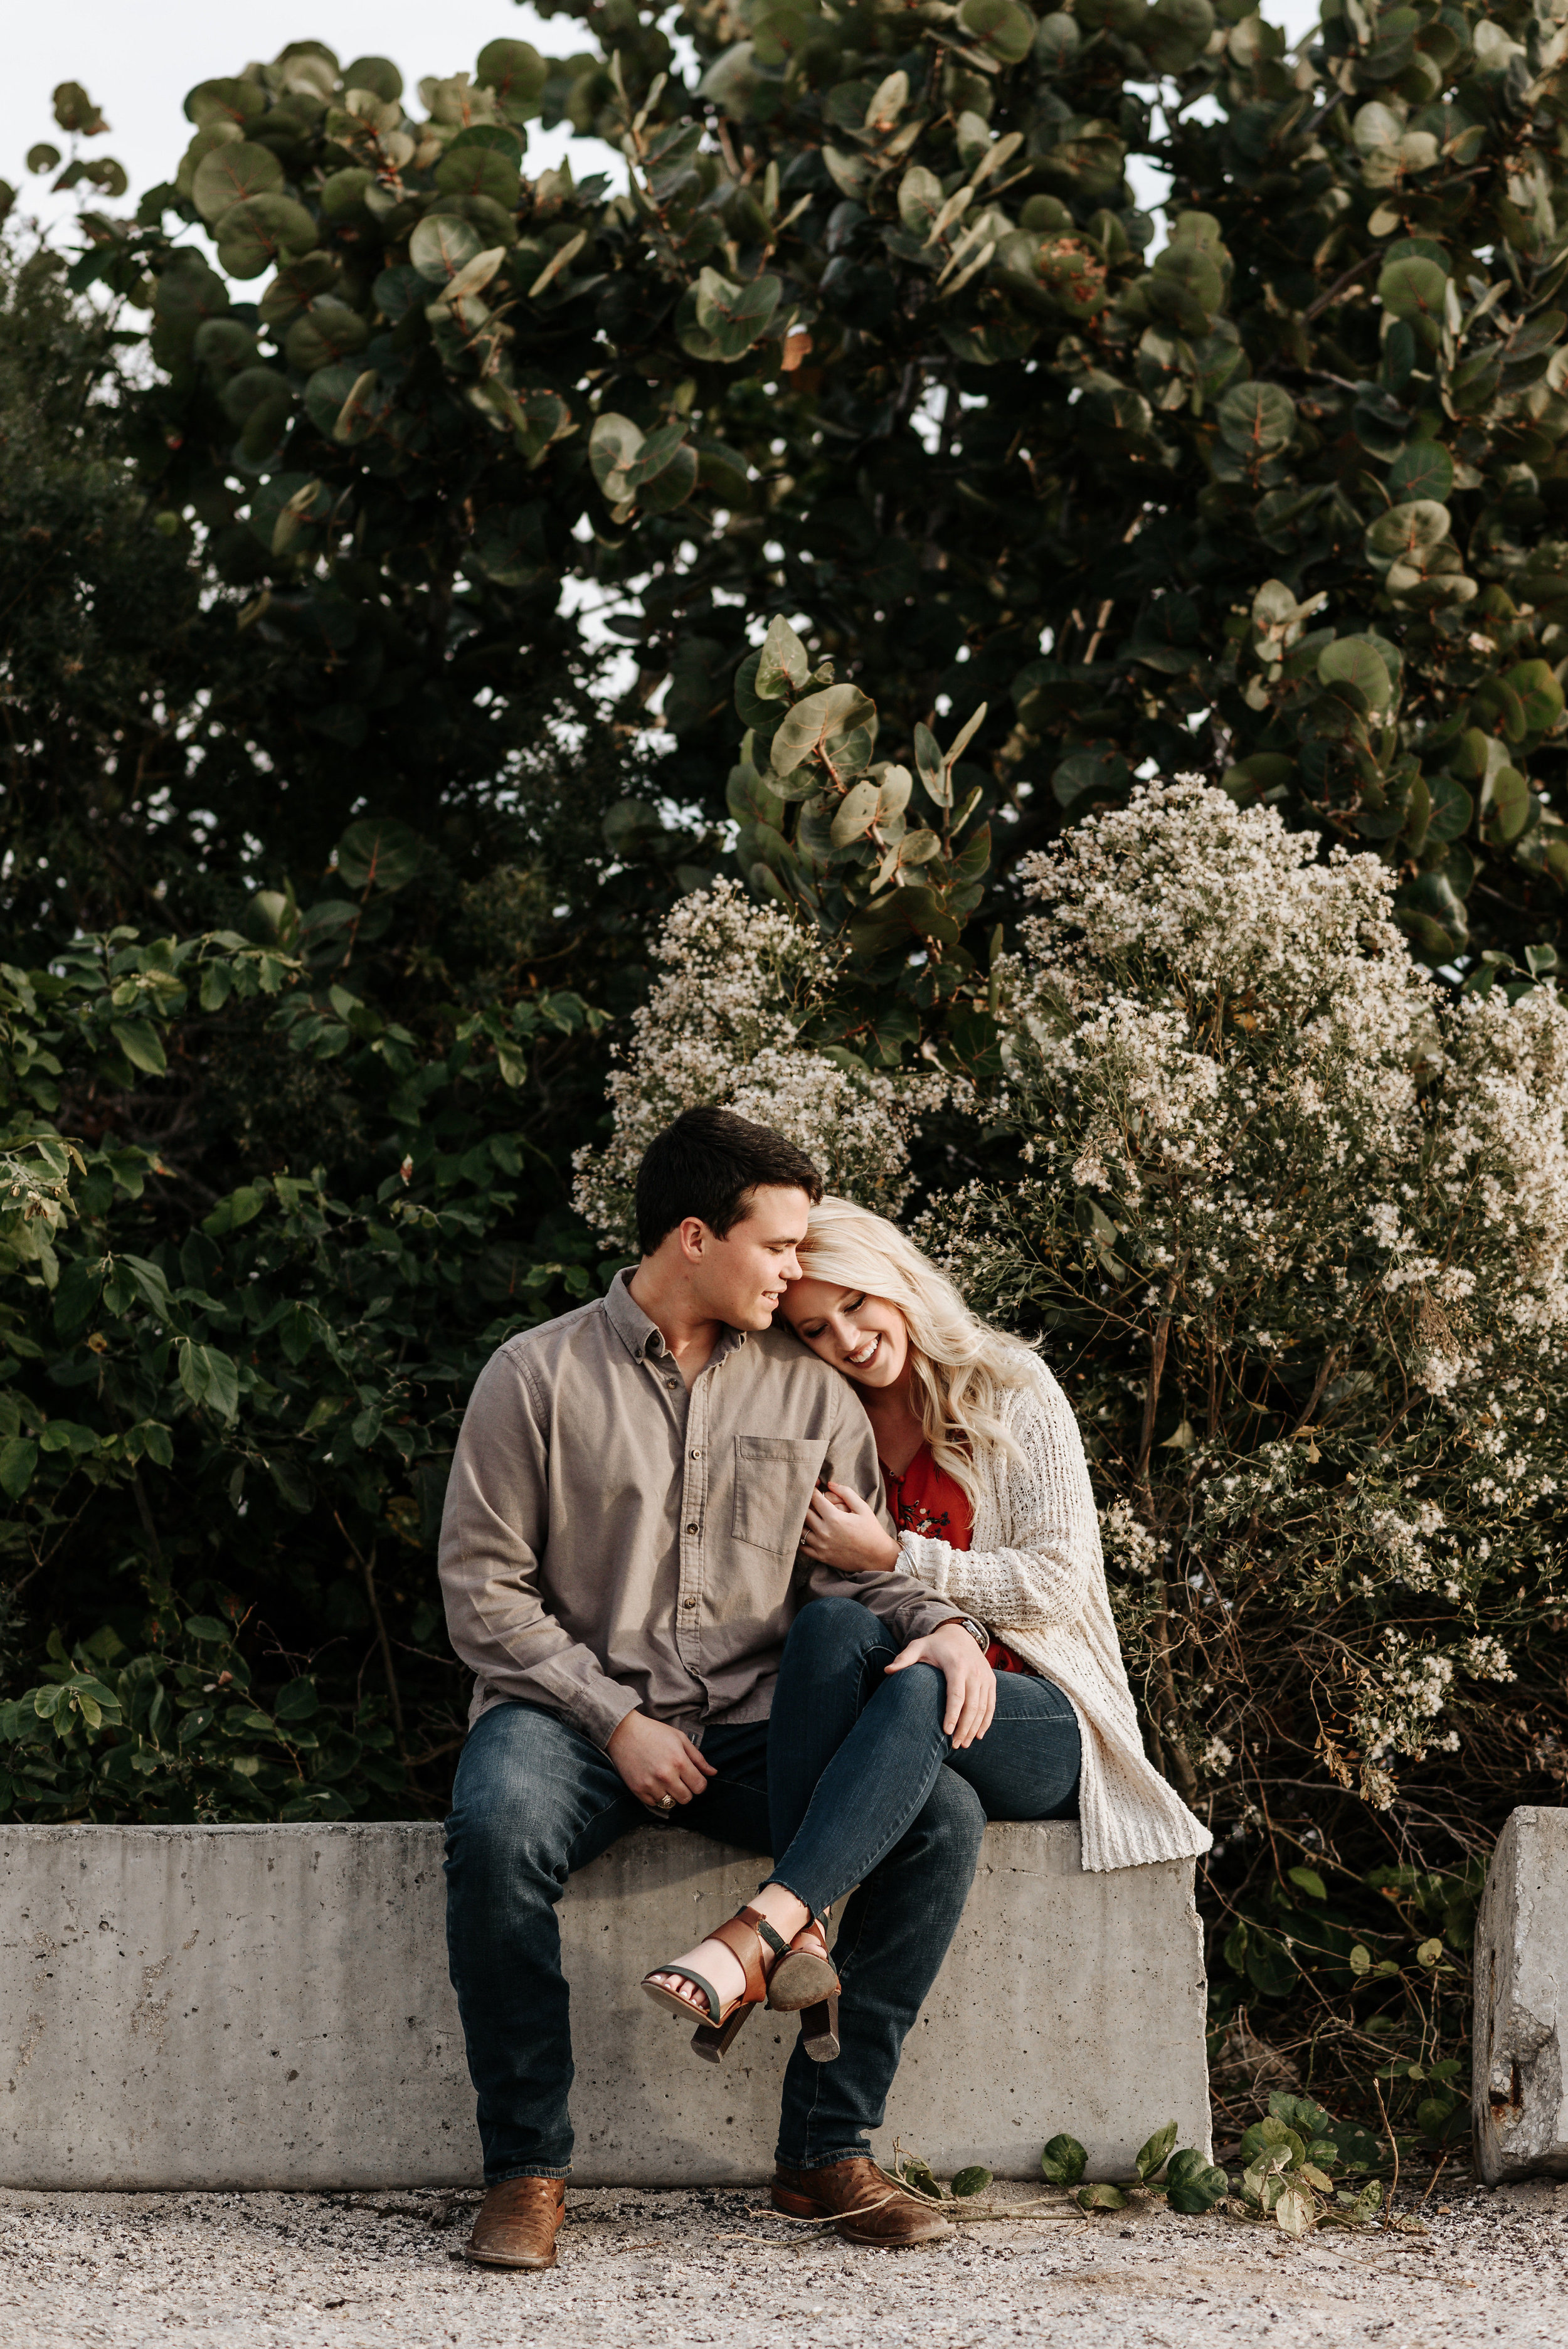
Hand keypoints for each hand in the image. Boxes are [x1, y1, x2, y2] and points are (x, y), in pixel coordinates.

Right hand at [606, 1711, 716, 1806]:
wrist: (624, 1732)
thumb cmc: (654, 1732)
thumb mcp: (680, 1738)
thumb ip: (698, 1758)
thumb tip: (713, 1772)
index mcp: (679, 1761)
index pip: (699, 1787)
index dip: (699, 1784)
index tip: (694, 1779)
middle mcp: (666, 1775)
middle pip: (686, 1798)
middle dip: (686, 1790)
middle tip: (679, 1780)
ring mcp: (650, 1784)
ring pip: (670, 1803)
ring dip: (670, 1794)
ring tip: (665, 1780)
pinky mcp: (637, 1790)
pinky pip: (654, 1803)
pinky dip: (656, 1796)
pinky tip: (654, 1783)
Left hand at [800, 1480, 901, 1573]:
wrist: (877, 1556)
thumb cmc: (871, 1530)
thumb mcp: (862, 1508)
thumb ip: (846, 1493)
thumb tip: (829, 1484)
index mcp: (835, 1518)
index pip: (814, 1499)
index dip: (812, 1489)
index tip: (814, 1487)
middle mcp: (825, 1532)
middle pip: (804, 1513)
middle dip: (806, 1504)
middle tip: (811, 1501)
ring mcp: (821, 1546)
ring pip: (800, 1529)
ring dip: (803, 1521)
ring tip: (809, 1516)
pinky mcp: (821, 1557)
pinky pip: (802, 1547)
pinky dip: (800, 1538)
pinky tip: (807, 1532)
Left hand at [885, 1620, 995, 1748]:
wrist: (960, 1634)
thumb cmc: (935, 1645)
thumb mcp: (918, 1646)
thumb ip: (904, 1659)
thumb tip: (887, 1671)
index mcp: (956, 1665)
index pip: (956, 1695)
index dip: (952, 1715)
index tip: (945, 1731)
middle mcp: (974, 1671)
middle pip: (972, 1705)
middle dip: (964, 1728)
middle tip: (954, 1745)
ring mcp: (985, 1677)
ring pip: (983, 1708)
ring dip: (975, 1728)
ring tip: (963, 1744)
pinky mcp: (991, 1681)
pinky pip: (991, 1704)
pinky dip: (986, 1721)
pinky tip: (978, 1735)